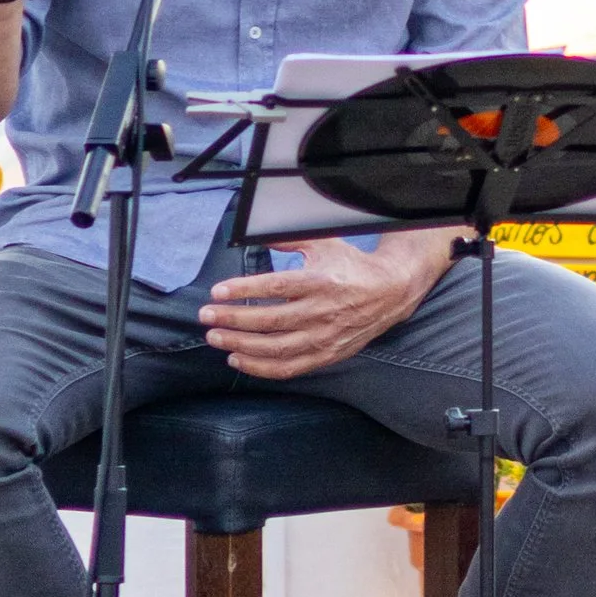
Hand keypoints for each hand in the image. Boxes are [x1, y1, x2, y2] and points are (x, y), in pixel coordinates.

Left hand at [198, 231, 452, 379]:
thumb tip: (253, 228)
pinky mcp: (325, 355)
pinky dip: (260, 367)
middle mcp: (321, 311)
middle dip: (232, 320)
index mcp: (319, 281)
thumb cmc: (351, 266)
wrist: (389, 293)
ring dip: (240, 345)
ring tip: (215, 338)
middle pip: (268, 321)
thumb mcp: (324, 244)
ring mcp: (323, 337)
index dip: (243, 291)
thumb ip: (289, 238)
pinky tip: (238, 359)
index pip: (275, 288)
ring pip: (274, 348)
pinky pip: (288, 368)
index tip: (217, 291)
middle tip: (206, 316)